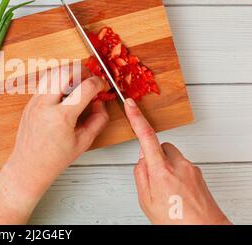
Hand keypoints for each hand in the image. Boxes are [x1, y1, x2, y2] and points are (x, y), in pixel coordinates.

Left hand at [0, 69, 109, 223]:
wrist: (29, 166)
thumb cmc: (54, 158)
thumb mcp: (84, 142)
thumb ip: (98, 120)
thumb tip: (101, 102)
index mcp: (61, 117)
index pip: (85, 87)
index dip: (98, 83)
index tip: (102, 86)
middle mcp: (45, 105)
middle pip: (65, 72)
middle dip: (82, 71)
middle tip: (89, 79)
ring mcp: (35, 102)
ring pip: (52, 73)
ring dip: (68, 73)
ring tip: (77, 83)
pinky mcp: (30, 102)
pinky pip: (44, 83)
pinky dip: (57, 82)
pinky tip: (65, 92)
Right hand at [124, 98, 230, 224]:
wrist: (204, 231)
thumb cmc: (176, 221)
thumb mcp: (146, 201)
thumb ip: (140, 175)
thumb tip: (141, 160)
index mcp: (161, 171)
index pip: (146, 137)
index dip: (136, 118)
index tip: (131, 104)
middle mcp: (178, 165)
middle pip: (160, 147)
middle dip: (153, 157)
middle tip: (152, 179)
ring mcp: (190, 168)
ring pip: (171, 157)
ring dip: (165, 166)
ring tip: (166, 190)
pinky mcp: (198, 173)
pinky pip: (181, 165)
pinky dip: (175, 174)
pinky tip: (176, 192)